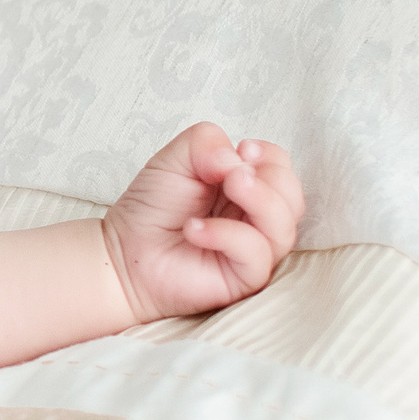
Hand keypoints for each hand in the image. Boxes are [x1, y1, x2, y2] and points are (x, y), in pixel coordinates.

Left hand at [102, 123, 301, 322]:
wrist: (125, 249)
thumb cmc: (154, 206)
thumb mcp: (174, 158)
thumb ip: (205, 142)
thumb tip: (237, 160)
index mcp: (250, 188)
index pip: (283, 169)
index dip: (271, 156)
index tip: (243, 149)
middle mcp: (258, 220)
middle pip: (293, 197)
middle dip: (269, 177)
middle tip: (231, 174)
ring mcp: (255, 251)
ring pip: (284, 227)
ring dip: (259, 200)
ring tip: (225, 186)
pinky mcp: (245, 277)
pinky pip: (256, 253)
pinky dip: (227, 234)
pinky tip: (194, 228)